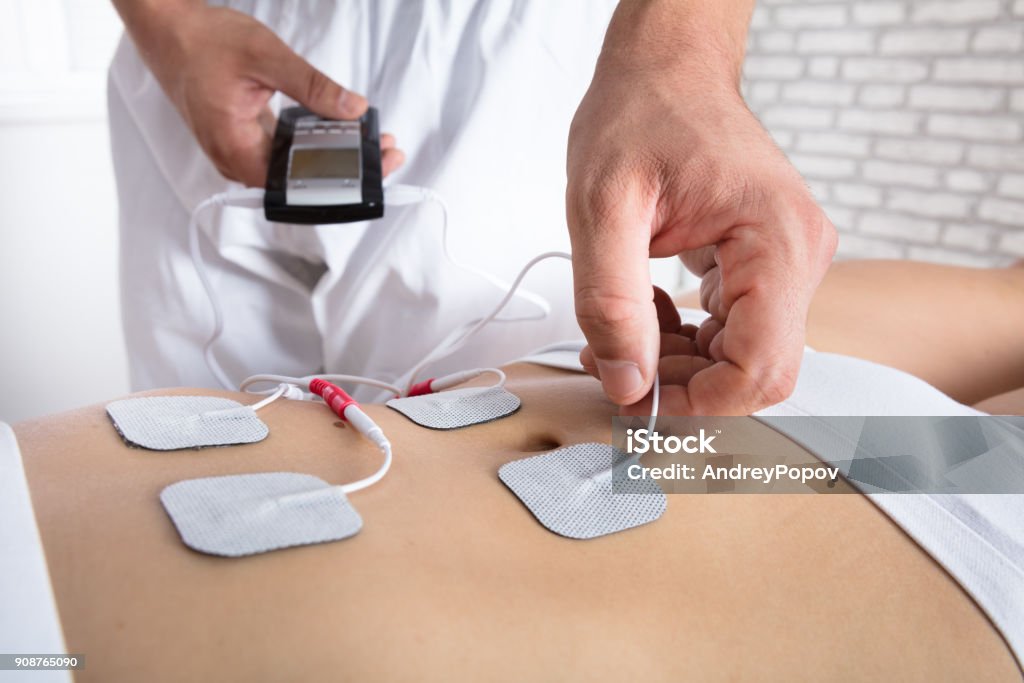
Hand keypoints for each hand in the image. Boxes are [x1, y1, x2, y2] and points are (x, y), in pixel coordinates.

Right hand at [121, 3, 403, 185]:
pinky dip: (312, 143)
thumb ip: (312, 86)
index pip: (298, 185)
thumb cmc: (203, 39)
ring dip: (332, 156)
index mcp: (235, 149)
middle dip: (346, 169)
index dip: (342, 182)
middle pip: (299, 182)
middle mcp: (235, 159)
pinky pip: (283, 152)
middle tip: (384, 150)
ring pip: (293, 168)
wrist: (167, 26)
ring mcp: (238, 151)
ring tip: (370, 141)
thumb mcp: (266, 57)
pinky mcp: (243, 138)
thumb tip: (353, 109)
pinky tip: (338, 129)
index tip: (375, 166)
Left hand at [567, 67, 835, 415]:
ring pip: (743, 358)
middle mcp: (798, 258)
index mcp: (776, 242)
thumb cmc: (641, 114)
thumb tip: (627, 383)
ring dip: (678, 366)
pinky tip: (644, 312)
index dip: (697, 401)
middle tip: (613, 368)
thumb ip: (610, 302)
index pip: (760, 368)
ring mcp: (786, 263)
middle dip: (684, 388)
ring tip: (615, 336)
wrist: (666, 69)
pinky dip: (684, 340)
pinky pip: (733, 331)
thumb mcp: (601, 206)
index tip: (634, 396)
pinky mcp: (765, 265)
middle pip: (757, 372)